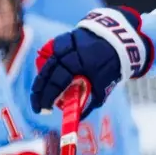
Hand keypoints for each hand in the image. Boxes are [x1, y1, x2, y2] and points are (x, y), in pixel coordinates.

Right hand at [31, 7, 151, 113]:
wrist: (118, 40)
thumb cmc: (111, 66)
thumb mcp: (104, 86)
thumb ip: (91, 102)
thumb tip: (77, 117)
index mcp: (80, 65)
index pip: (58, 82)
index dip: (48, 97)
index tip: (43, 110)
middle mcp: (70, 52)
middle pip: (47, 72)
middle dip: (39, 90)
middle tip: (37, 105)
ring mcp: (66, 42)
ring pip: (47, 60)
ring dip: (41, 77)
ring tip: (40, 92)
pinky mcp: (66, 36)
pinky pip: (51, 49)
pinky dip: (47, 61)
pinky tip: (46, 74)